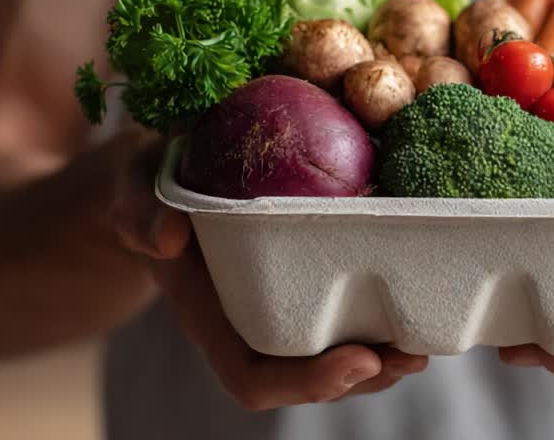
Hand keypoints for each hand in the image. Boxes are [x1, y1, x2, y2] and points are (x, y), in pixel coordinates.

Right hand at [104, 128, 427, 409]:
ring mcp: (274, 304)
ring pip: (330, 355)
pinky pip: (341, 314)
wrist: (159, 171)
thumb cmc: (144, 179)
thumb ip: (138, 209)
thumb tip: (165, 238)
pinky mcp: (300, 277)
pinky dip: (379, 317)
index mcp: (207, 312)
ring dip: (380, 360)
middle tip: (412, 358)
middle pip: (305, 379)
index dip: (306, 382)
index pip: (252, 376)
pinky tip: (416, 297)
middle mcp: (245, 319)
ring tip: (423, 348)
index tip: (360, 360)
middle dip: (360, 378)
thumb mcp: (130, 183)